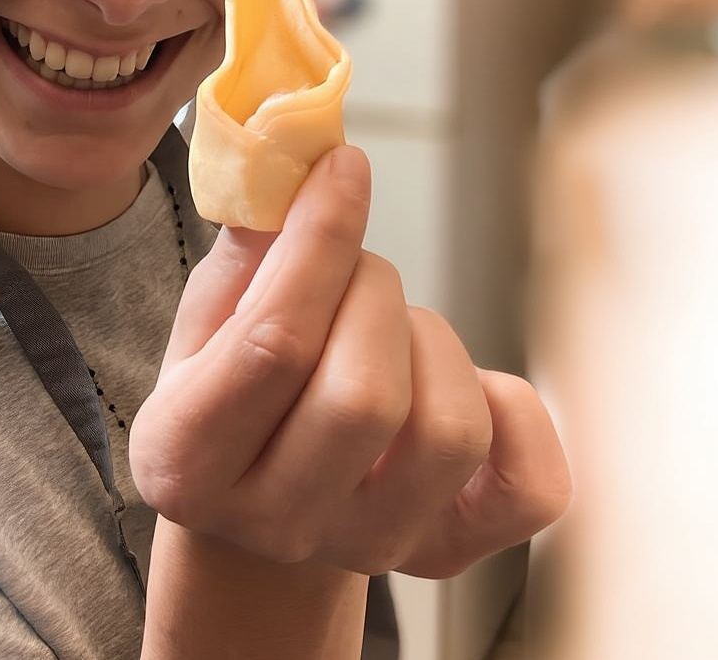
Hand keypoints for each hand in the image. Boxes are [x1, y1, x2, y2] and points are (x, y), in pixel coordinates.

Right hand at [130, 146, 570, 577]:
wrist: (261, 503)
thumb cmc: (232, 395)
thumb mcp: (205, 326)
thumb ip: (246, 254)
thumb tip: (301, 162)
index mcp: (186, 462)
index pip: (272, 345)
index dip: (321, 241)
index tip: (344, 167)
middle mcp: (274, 523)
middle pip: (362, 395)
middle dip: (374, 292)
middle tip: (357, 271)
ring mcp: (367, 546)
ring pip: (448, 430)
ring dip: (432, 341)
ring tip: (393, 331)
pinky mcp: (447, 554)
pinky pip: (531, 486)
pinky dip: (515, 409)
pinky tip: (465, 385)